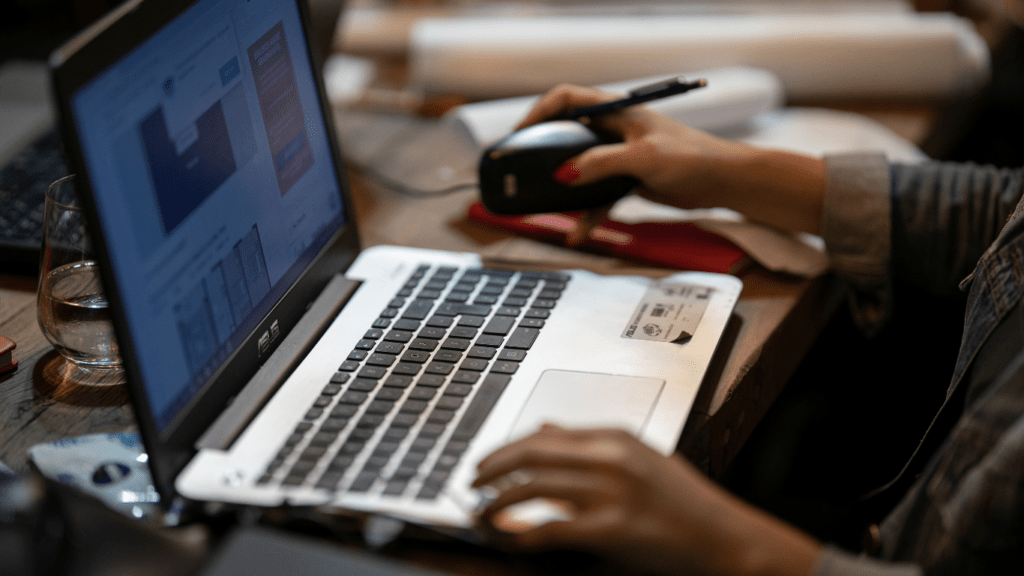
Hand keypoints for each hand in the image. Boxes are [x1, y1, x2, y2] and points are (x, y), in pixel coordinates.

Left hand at [473, 425, 821, 575]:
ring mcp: (610, 491)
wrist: (725, 539)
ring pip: (531, 487)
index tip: (486, 462)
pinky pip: (550, 528)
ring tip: (483, 514)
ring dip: (497, 503)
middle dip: (492, 469)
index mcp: (614, 437)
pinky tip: (512, 540)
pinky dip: (523, 535)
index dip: (505, 449)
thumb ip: (591, 445)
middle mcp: (609, 457)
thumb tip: (546, 429)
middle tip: (473, 484)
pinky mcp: (612, 527)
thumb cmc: (685, 504)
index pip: (541, 434)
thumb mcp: (639, 458)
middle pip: (529, 454)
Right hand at [518, 84, 827, 235]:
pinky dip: (589, 214)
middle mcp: (614, 130)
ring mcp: (620, 155)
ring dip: (565, 191)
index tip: (520, 133)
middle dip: (543, 153)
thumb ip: (601, 164)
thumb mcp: (643, 158)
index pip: (567, 99)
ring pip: (580, 170)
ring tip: (544, 207)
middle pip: (567, 135)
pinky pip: (599, 196)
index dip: (539, 112)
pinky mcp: (628, 179)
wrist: (723, 182)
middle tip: (521, 170)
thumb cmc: (693, 157)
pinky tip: (580, 232)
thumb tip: (564, 174)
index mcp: (617, 111)